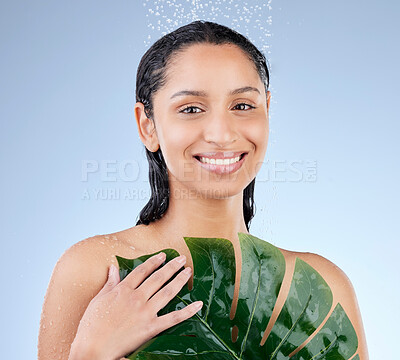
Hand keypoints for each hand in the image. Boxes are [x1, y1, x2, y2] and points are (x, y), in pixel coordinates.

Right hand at [69, 252, 202, 359]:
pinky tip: (198, 304)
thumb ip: (109, 283)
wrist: (92, 349)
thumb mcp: (98, 300)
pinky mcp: (151, 327)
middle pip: (158, 278)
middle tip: (181, 259)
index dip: (154, 261)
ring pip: (167, 292)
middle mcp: (137, 298)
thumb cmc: (91, 326)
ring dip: (179, 280)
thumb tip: (113, 267)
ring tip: (188, 271)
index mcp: (123, 290)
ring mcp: (145, 312)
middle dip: (171, 267)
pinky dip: (188, 311)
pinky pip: (173, 318)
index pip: (142, 271)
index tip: (163, 255)